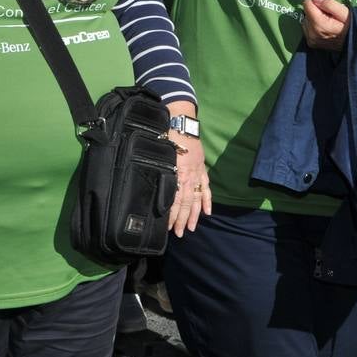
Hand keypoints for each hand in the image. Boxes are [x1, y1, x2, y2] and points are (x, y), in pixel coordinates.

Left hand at [165, 101, 209, 236]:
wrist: (181, 122)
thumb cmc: (166, 136)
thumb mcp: (159, 154)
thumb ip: (157, 171)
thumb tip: (149, 188)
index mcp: (176, 173)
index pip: (174, 199)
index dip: (171, 214)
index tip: (167, 227)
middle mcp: (188, 176)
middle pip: (185, 202)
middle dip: (181, 220)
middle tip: (178, 234)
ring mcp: (197, 173)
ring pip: (196, 198)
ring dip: (194, 215)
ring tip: (190, 229)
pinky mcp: (202, 169)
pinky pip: (207, 187)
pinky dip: (208, 200)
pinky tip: (207, 213)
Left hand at [301, 0, 349, 51]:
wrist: (355, 44)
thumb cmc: (350, 26)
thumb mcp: (345, 12)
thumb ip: (329, 4)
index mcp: (319, 24)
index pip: (307, 4)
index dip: (318, 3)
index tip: (327, 8)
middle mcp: (312, 33)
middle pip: (306, 12)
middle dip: (316, 11)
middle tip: (330, 16)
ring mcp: (311, 39)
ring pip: (306, 20)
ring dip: (314, 19)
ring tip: (328, 23)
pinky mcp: (311, 43)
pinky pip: (307, 28)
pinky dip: (313, 26)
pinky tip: (324, 29)